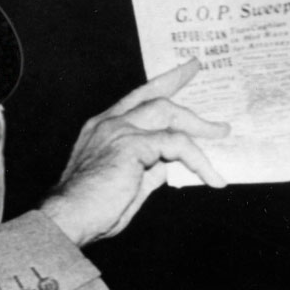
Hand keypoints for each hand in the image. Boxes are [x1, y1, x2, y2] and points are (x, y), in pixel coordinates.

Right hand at [40, 59, 229, 246]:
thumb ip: (147, 169)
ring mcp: (119, 131)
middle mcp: (109, 123)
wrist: (68, 218)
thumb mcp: (127, 183)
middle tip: (197, 71)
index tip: (180, 73)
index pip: (137, 98)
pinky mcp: (132, 145)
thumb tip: (168, 165)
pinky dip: (198, 160)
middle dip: (179, 81)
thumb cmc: (92, 209)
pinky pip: (176, 144)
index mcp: (104, 128)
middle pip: (154, 96)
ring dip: (198, 124)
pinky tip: (211, 177)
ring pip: (168, 113)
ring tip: (221, 133)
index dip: (160, 84)